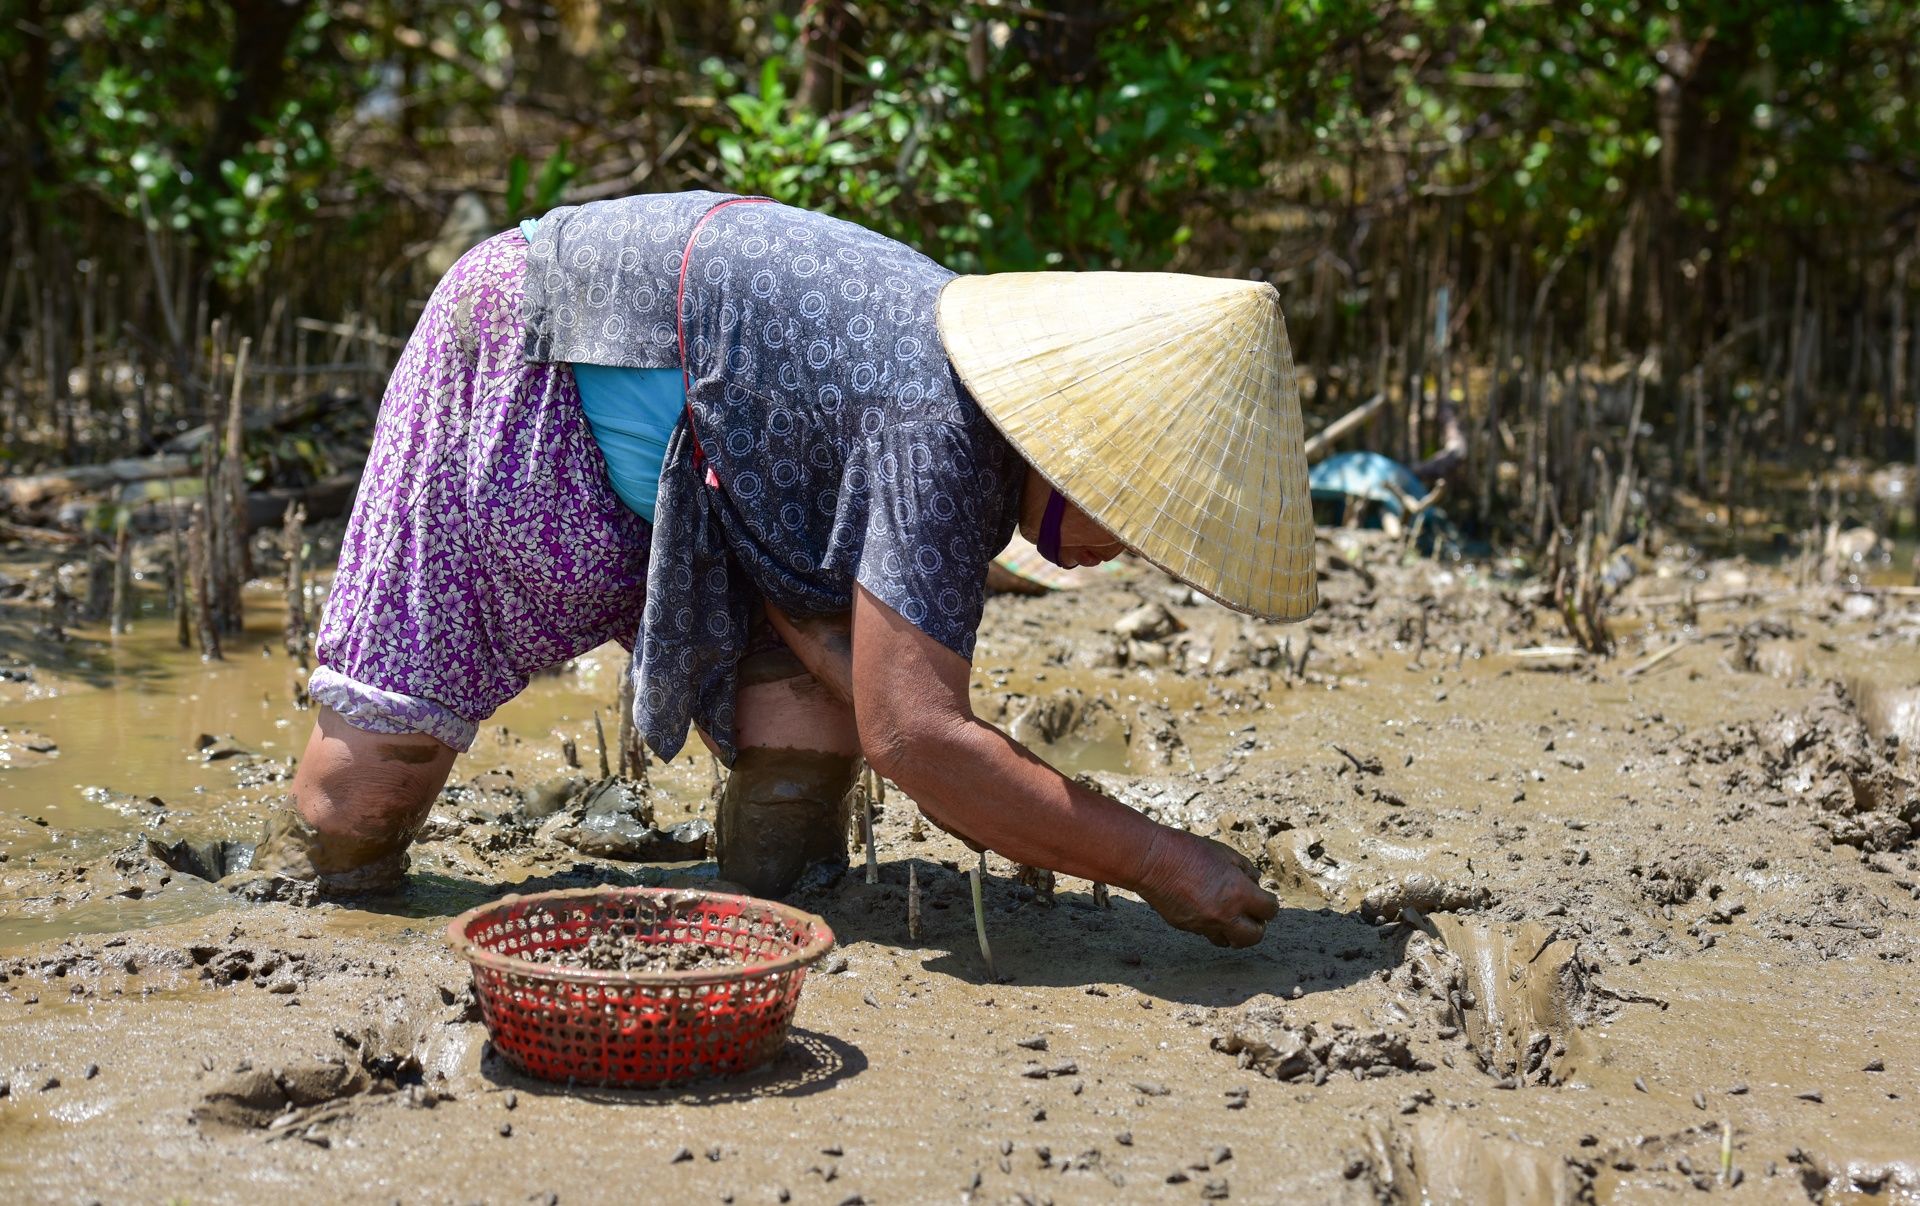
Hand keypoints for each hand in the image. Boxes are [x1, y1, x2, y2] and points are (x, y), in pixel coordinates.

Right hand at [1132, 828, 1277, 946]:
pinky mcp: (1187, 927)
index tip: (1264, 898)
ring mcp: (1204, 925)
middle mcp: (1224, 915)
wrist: (1151, 862)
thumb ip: (1245, 869)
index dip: (1269, 904)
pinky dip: (1211, 925)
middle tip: (1253, 916)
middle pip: (1254, 937)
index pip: (1269, 911)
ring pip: (1229, 942)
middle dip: (1258, 927)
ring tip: (1230, 917)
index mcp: (1238, 893)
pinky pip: (1206, 933)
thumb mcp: (1224, 852)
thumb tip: (1255, 882)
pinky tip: (1205, 908)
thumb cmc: (1188, 850)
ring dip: (1234, 931)